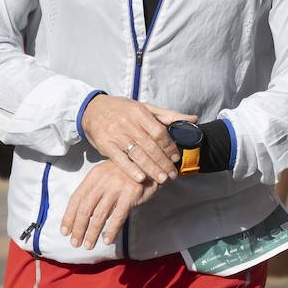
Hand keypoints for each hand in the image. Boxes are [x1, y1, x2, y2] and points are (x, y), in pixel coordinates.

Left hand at [61, 161, 161, 248]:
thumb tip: (81, 216)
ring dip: (92, 233)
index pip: (76, 198)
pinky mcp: (131, 194)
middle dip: (78, 228)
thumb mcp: (107, 176)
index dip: (69, 216)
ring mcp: (117, 186)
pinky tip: (107, 240)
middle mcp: (103, 180)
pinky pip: (118, 216)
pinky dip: (111, 230)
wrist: (150, 163)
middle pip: (85, 208)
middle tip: (75, 243)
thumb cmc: (126, 173)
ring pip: (99, 215)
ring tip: (89, 245)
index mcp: (94, 175)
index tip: (65, 231)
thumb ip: (95, 192)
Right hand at [80, 94, 196, 185]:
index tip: (176, 158)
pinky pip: (120, 159)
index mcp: (140, 112)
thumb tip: (193, 118)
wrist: (93, 109)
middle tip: (172, 174)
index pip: (159, 132)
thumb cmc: (123, 109)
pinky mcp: (105, 145)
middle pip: (150, 146)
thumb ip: (168, 115)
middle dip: (163, 162)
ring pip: (137, 154)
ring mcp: (116, 134)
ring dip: (151, 169)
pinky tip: (141, 178)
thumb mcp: (145, 107)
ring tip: (162, 179)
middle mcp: (128, 123)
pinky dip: (131, 170)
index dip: (169, 147)